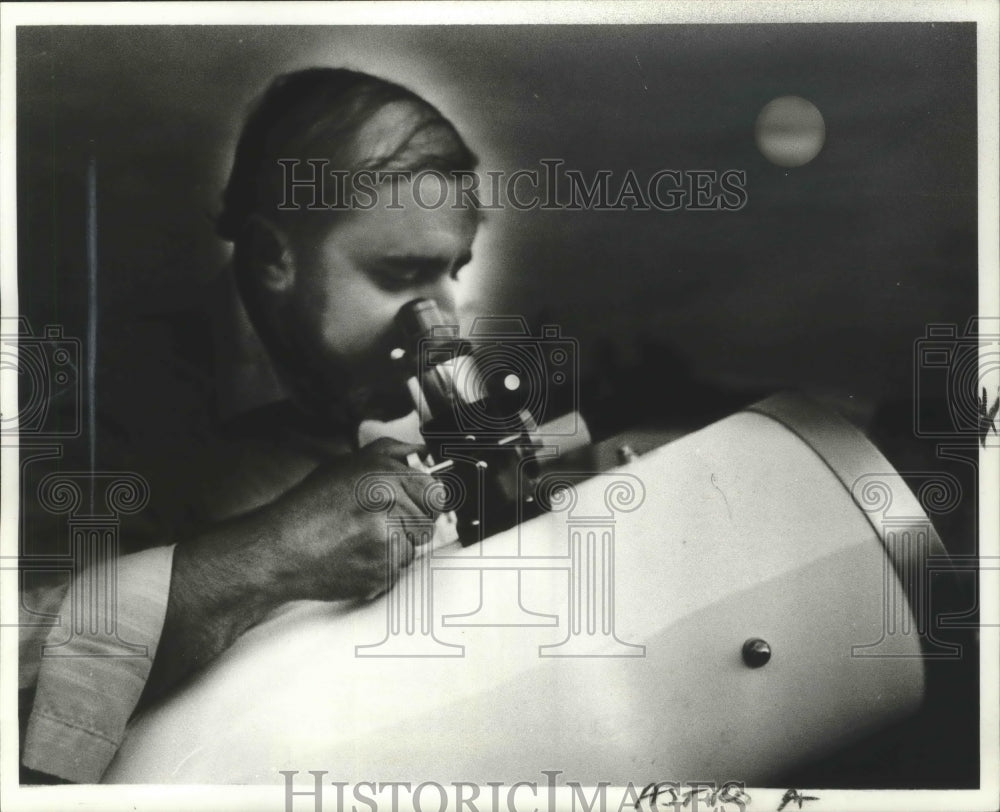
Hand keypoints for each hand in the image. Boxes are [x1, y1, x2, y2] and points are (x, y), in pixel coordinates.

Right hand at [264, 438, 439, 601]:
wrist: (280, 549)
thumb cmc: (310, 507)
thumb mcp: (348, 464)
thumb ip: (390, 453)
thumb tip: (420, 451)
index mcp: (384, 474)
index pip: (435, 492)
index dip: (424, 501)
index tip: (412, 505)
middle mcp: (389, 503)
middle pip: (428, 522)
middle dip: (407, 525)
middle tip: (372, 525)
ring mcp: (387, 539)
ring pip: (413, 547)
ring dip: (394, 547)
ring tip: (359, 540)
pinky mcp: (382, 570)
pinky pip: (398, 570)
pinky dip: (381, 568)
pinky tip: (355, 557)